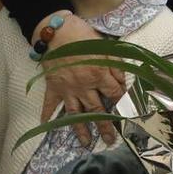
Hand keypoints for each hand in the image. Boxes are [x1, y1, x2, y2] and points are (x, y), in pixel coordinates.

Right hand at [39, 14, 124, 144]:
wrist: (55, 30)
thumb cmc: (82, 35)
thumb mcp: (106, 47)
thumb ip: (116, 66)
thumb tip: (123, 84)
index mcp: (99, 75)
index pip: (114, 94)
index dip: (122, 102)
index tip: (127, 113)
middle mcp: (84, 86)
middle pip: (97, 109)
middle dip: (105, 126)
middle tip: (110, 140)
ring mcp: (67, 89)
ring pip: (75, 113)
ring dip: (81, 129)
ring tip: (86, 143)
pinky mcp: (53, 86)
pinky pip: (50, 103)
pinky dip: (47, 114)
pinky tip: (45, 125)